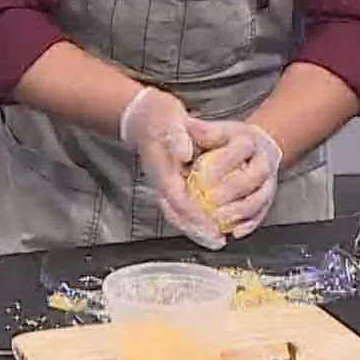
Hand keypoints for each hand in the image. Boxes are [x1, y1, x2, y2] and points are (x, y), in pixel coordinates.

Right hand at [119, 87, 224, 249]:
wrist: (142, 116)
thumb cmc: (159, 117)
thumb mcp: (169, 119)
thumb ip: (176, 137)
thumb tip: (185, 154)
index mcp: (162, 170)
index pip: (177, 199)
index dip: (194, 215)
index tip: (210, 227)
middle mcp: (162, 182)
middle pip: (177, 214)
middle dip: (196, 230)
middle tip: (217, 242)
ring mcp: (166, 185)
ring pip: (179, 214)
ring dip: (196, 229)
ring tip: (216, 240)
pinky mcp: (171, 184)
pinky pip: (182, 207)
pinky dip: (196, 219)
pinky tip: (212, 224)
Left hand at [189, 119, 282, 237]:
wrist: (259, 148)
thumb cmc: (231, 140)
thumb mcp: (217, 130)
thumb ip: (203, 130)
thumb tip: (188, 126)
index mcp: (250, 141)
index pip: (240, 149)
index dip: (222, 162)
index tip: (204, 173)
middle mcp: (264, 161)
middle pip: (253, 177)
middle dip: (231, 190)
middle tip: (211, 200)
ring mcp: (269, 182)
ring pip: (259, 199)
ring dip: (239, 211)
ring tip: (220, 219)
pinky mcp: (269, 199)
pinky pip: (261, 214)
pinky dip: (249, 225)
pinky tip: (235, 232)